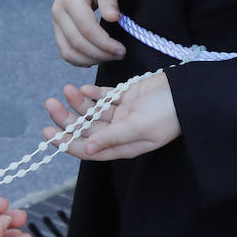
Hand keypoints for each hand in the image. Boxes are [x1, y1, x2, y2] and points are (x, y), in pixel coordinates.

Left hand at [42, 75, 179, 160]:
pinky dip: (93, 93)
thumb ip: (113, 137)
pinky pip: (104, 97)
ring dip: (79, 101)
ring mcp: (123, 114)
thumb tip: (86, 149)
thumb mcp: (140, 127)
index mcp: (122, 146)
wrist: (189, 93)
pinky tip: (84, 87)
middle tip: (50, 104)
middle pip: (86, 128)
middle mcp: (119, 132)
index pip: (88, 149)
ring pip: (93, 110)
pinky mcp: (127, 97)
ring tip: (67, 89)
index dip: (66, 143)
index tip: (47, 134)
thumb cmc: (168, 113)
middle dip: (67, 118)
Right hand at [52, 0, 125, 65]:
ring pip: (68, 52)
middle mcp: (59, 12)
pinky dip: (80, 59)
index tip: (121, 49)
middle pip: (78, 43)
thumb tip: (113, 18)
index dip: (105, 43)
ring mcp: (56, 22)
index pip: (87, 29)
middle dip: (101, 54)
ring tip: (110, 57)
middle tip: (120, 55)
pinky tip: (96, 57)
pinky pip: (65, 51)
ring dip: (90, 59)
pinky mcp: (58, 29)